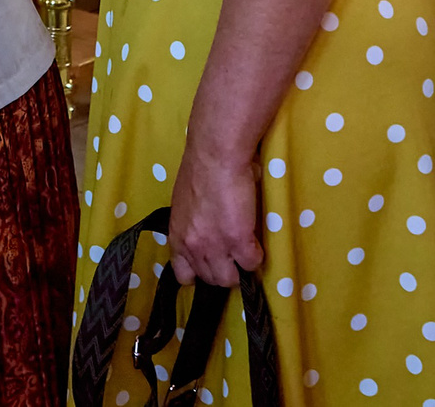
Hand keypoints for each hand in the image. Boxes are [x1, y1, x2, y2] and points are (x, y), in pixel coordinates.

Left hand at [165, 142, 262, 287]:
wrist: (215, 156)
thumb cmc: (200, 170)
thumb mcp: (186, 206)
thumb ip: (194, 225)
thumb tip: (208, 231)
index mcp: (177, 236)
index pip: (183, 275)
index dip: (199, 272)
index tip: (210, 263)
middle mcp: (193, 247)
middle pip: (210, 279)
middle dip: (223, 269)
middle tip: (233, 253)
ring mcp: (215, 247)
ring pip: (230, 279)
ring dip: (240, 267)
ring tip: (245, 250)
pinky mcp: (238, 242)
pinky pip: (252, 264)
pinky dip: (257, 256)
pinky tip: (256, 241)